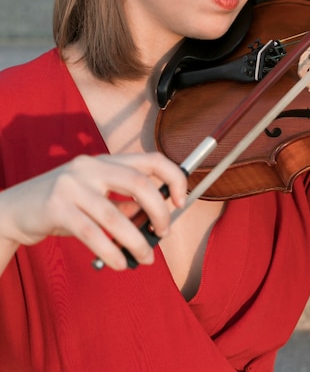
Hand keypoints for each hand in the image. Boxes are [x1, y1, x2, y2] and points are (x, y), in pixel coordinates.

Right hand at [0, 152, 186, 271]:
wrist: (15, 209)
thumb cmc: (63, 205)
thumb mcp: (95, 196)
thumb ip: (123, 202)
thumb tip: (156, 217)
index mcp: (104, 160)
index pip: (150, 159)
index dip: (173, 177)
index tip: (181, 200)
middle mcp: (90, 166)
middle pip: (139, 183)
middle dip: (159, 211)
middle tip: (164, 232)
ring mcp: (72, 185)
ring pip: (115, 216)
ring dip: (137, 241)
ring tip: (145, 258)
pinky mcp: (56, 208)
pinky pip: (93, 235)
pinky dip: (112, 252)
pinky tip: (119, 263)